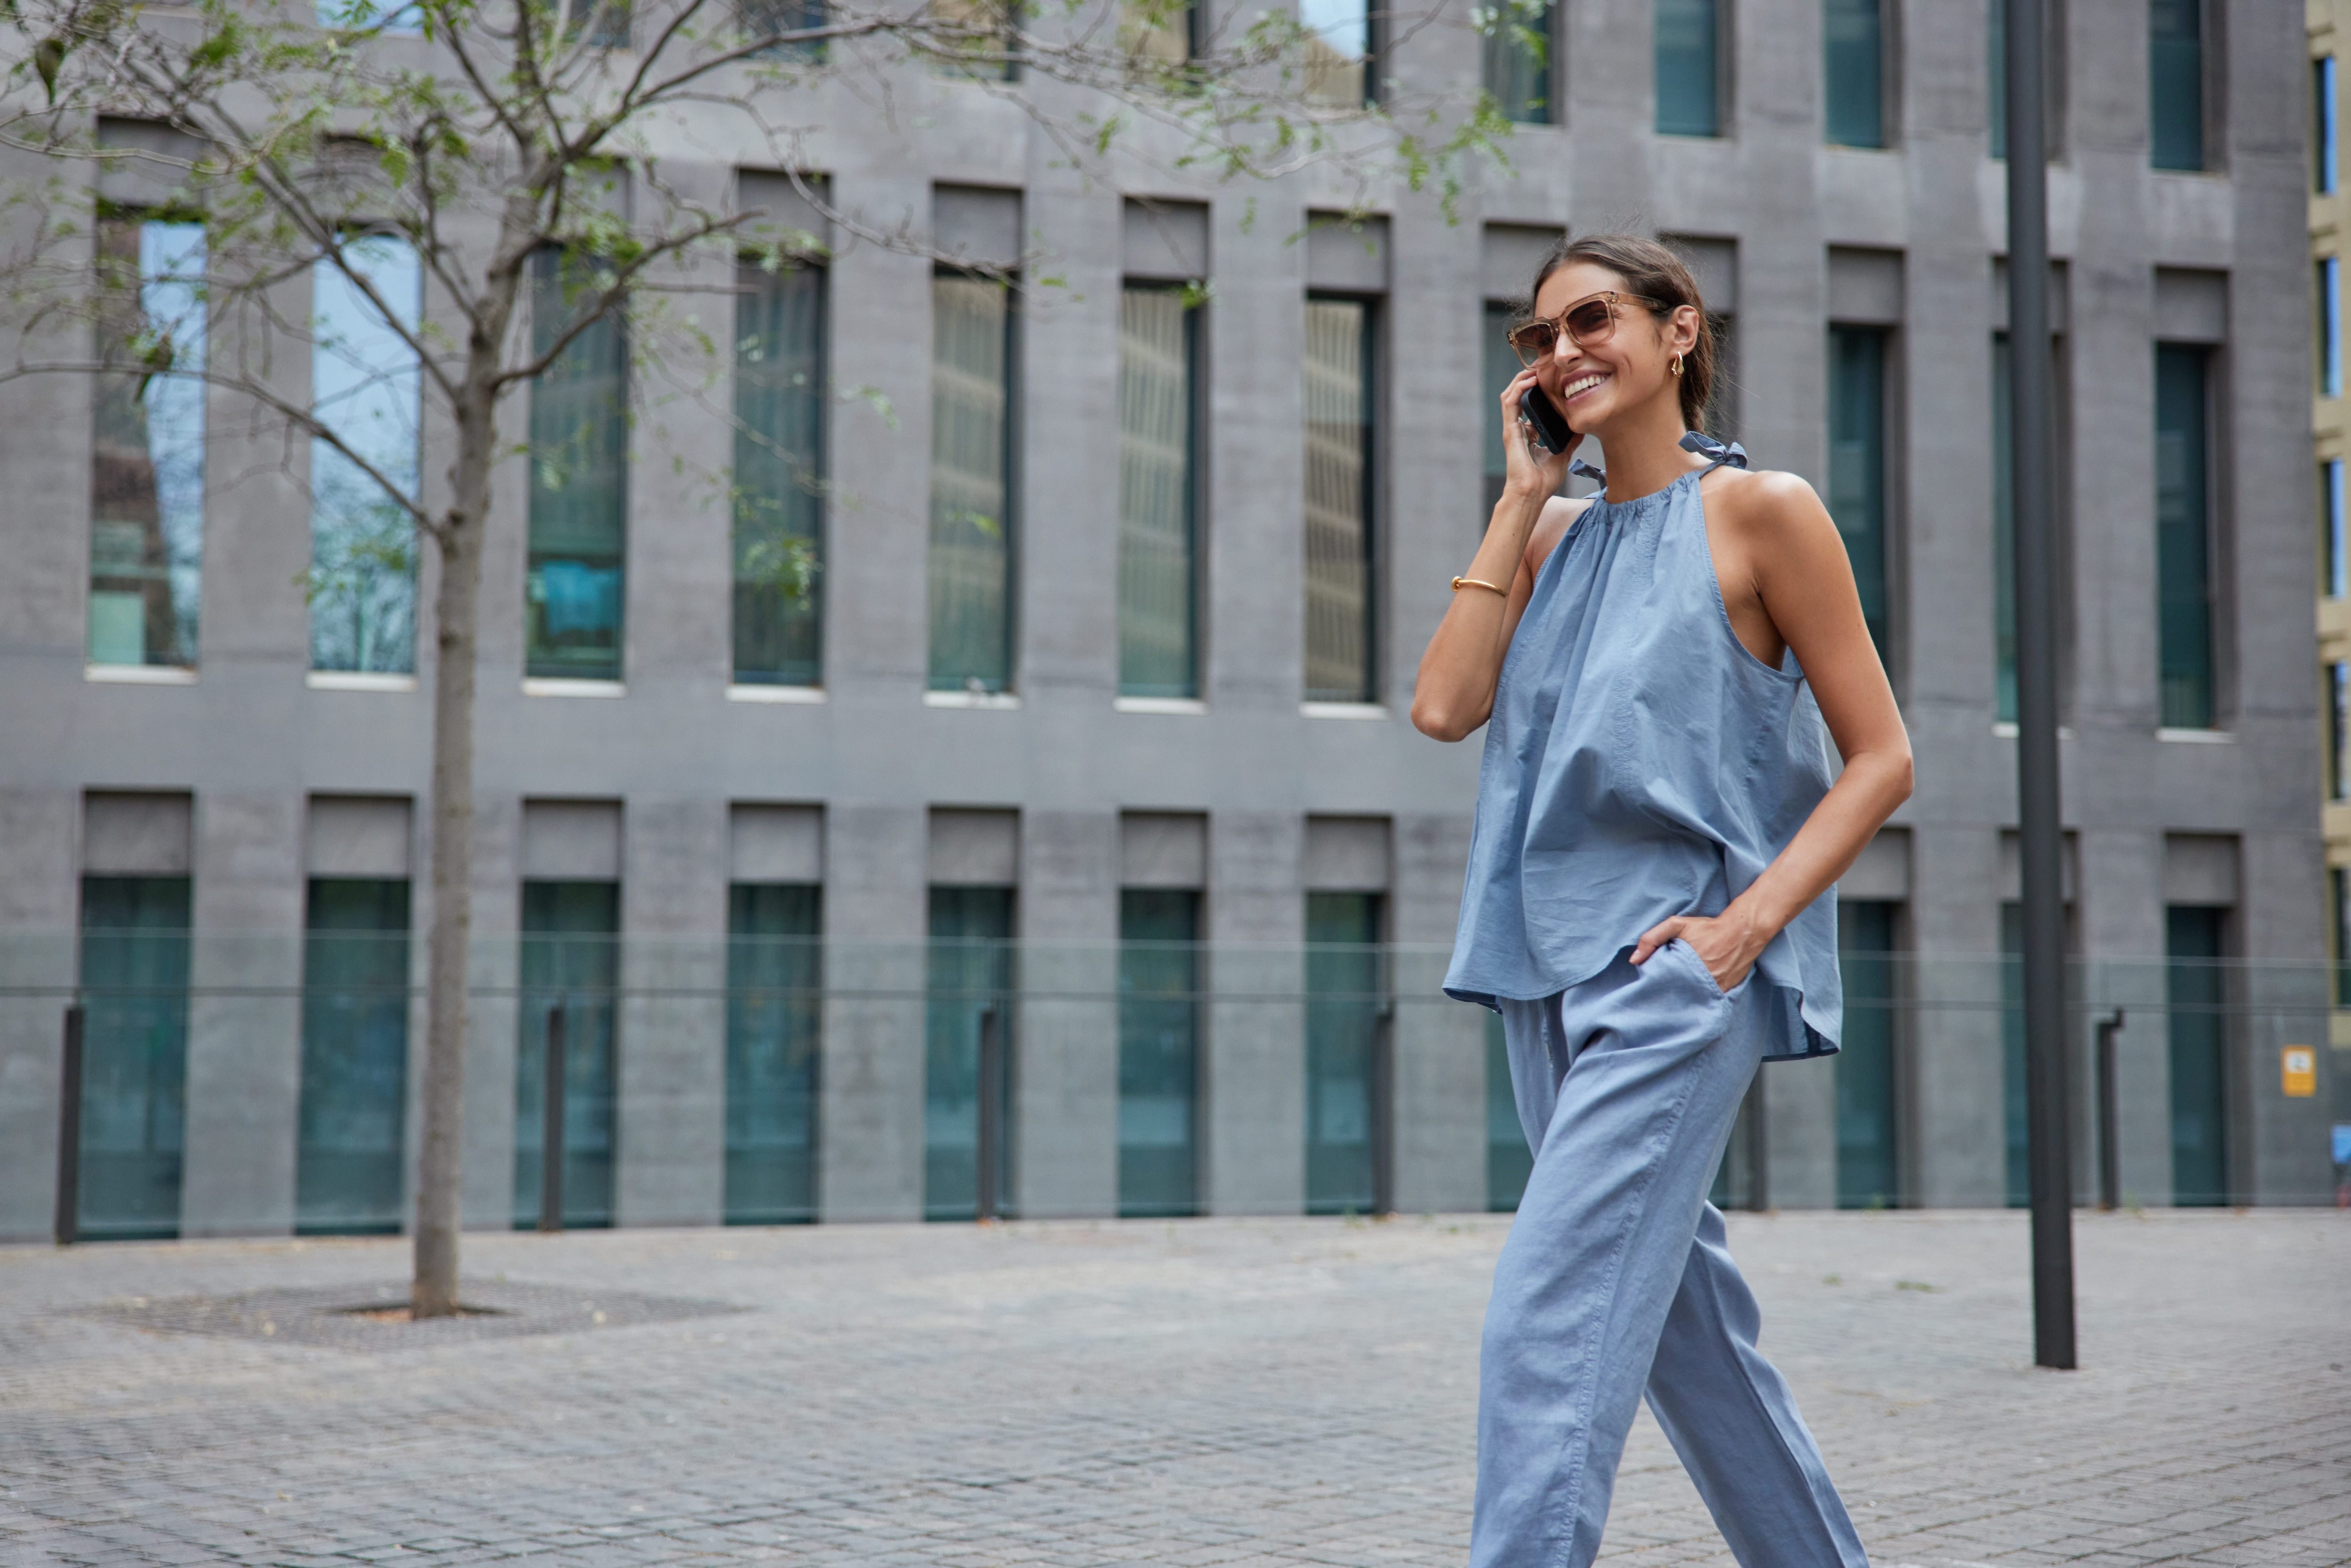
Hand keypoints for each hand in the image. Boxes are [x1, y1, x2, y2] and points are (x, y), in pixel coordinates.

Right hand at [1500, 366, 1576, 501]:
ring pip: (1511, 395)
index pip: (1530, 406)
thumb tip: (1583, 426)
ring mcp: (1512, 429)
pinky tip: (1530, 380)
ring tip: (1535, 368)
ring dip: (1521, 379)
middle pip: (1520, 396)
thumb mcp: (1563, 454)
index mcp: (1529, 434)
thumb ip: (1571, 440)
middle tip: (1543, 366)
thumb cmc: (1544, 480)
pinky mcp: (1510, 430)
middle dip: (1528, 379)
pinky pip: (1510, 403)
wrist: (1532, 493)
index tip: (1552, 379)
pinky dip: (1518, 389)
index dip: (1538, 390)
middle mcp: (1519, 429)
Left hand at [1629, 911, 1767, 993]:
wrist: (1742, 932)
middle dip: (1667, 995)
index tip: (1649, 985)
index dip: (1653, 986)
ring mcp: (1712, 990)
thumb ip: (1652, 939)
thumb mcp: (1676, 925)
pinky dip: (1700, 1001)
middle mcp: (1697, 982)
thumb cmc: (1707, 928)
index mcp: (1682, 968)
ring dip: (1683, 999)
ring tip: (1677, 995)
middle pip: (1674, 996)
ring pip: (1690, 1002)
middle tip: (1661, 993)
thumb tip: (1634, 960)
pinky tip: (1694, 996)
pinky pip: (1707, 1002)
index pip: (1659, 985)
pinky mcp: (1724, 993)